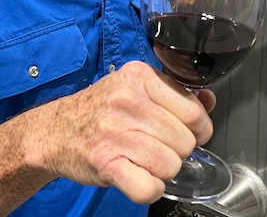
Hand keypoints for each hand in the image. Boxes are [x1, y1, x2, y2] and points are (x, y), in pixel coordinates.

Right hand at [27, 61, 214, 203]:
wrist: (56, 130)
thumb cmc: (100, 110)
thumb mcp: (135, 88)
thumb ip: (175, 93)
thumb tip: (209, 101)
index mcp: (139, 77)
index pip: (193, 110)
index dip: (198, 128)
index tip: (187, 132)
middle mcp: (127, 101)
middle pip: (185, 141)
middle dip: (176, 150)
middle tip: (156, 146)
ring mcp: (115, 132)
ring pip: (170, 165)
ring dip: (162, 170)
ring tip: (144, 160)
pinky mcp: (105, 162)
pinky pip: (149, 188)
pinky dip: (149, 189)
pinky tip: (138, 176)